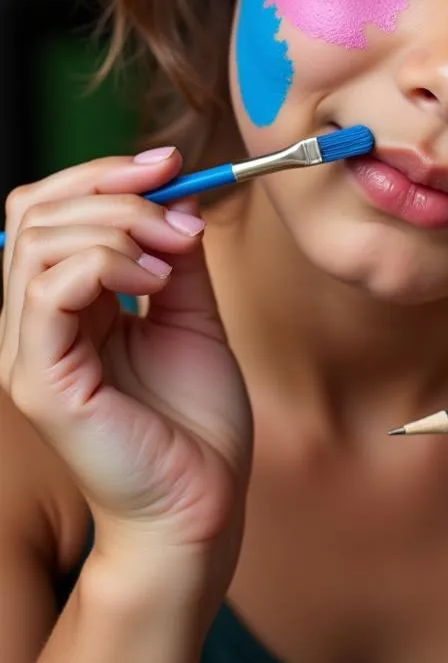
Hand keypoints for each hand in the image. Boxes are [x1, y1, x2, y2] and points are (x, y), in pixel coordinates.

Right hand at [0, 150, 252, 583]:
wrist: (203, 499)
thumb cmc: (195, 419)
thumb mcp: (192, 315)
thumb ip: (177, 257)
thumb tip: (177, 197)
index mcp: (66, 305)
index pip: (50, 213)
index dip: (103, 176)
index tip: (169, 163)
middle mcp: (34, 323)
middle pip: (36, 214)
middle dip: (115, 193)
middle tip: (179, 210)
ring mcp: (29, 352)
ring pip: (39, 242)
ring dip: (119, 226)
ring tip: (176, 251)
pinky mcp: (40, 381)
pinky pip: (48, 290)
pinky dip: (106, 264)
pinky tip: (156, 282)